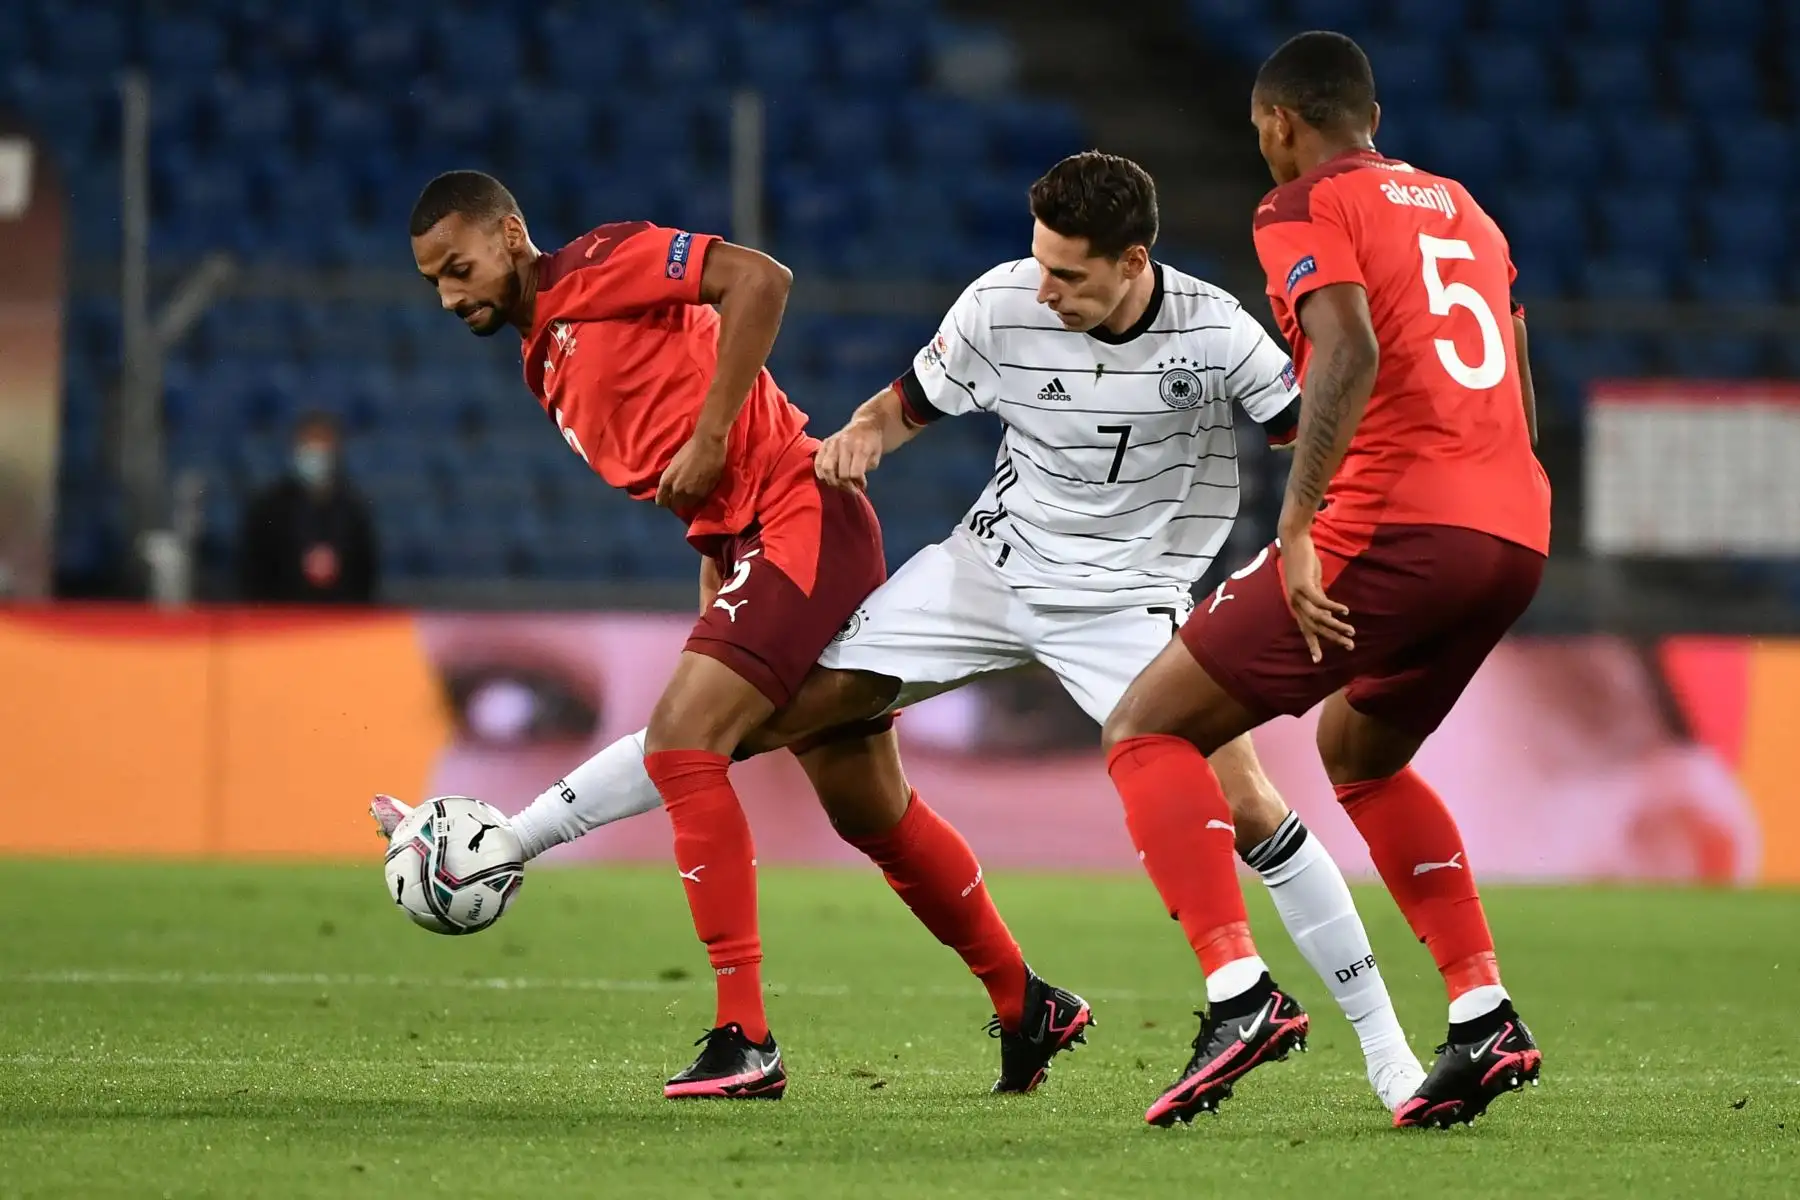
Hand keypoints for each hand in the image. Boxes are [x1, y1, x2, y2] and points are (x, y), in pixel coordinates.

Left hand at [656, 431, 727, 513]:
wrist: (709, 445)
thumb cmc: (689, 449)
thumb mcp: (673, 464)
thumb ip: (671, 479)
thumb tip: (670, 488)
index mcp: (667, 481)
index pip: (661, 502)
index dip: (664, 500)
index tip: (668, 498)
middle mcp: (677, 490)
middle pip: (674, 505)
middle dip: (676, 501)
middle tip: (681, 495)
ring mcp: (691, 493)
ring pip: (687, 505)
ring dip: (688, 501)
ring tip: (691, 492)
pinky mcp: (704, 493)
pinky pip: (698, 501)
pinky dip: (698, 497)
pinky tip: (700, 488)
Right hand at [815, 421, 884, 490]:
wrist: (865, 425)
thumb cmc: (872, 443)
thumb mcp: (875, 457)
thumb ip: (865, 470)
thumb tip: (855, 484)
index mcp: (860, 448)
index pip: (854, 474)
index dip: (858, 483)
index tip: (861, 484)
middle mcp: (844, 444)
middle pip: (840, 474)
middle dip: (846, 485)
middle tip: (850, 487)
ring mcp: (833, 443)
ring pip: (826, 469)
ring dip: (832, 481)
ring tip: (839, 483)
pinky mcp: (825, 443)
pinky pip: (818, 462)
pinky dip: (821, 473)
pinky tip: (828, 477)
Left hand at [1278, 528, 1354, 663]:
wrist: (1295, 542)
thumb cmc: (1304, 563)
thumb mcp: (1313, 585)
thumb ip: (1319, 599)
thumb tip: (1328, 615)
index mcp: (1297, 605)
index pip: (1305, 630)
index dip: (1313, 644)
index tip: (1318, 660)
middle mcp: (1295, 603)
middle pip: (1314, 627)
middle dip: (1332, 638)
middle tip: (1349, 646)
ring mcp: (1298, 595)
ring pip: (1319, 618)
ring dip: (1336, 625)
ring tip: (1351, 631)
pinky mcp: (1304, 585)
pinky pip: (1321, 601)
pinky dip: (1334, 607)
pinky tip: (1345, 611)